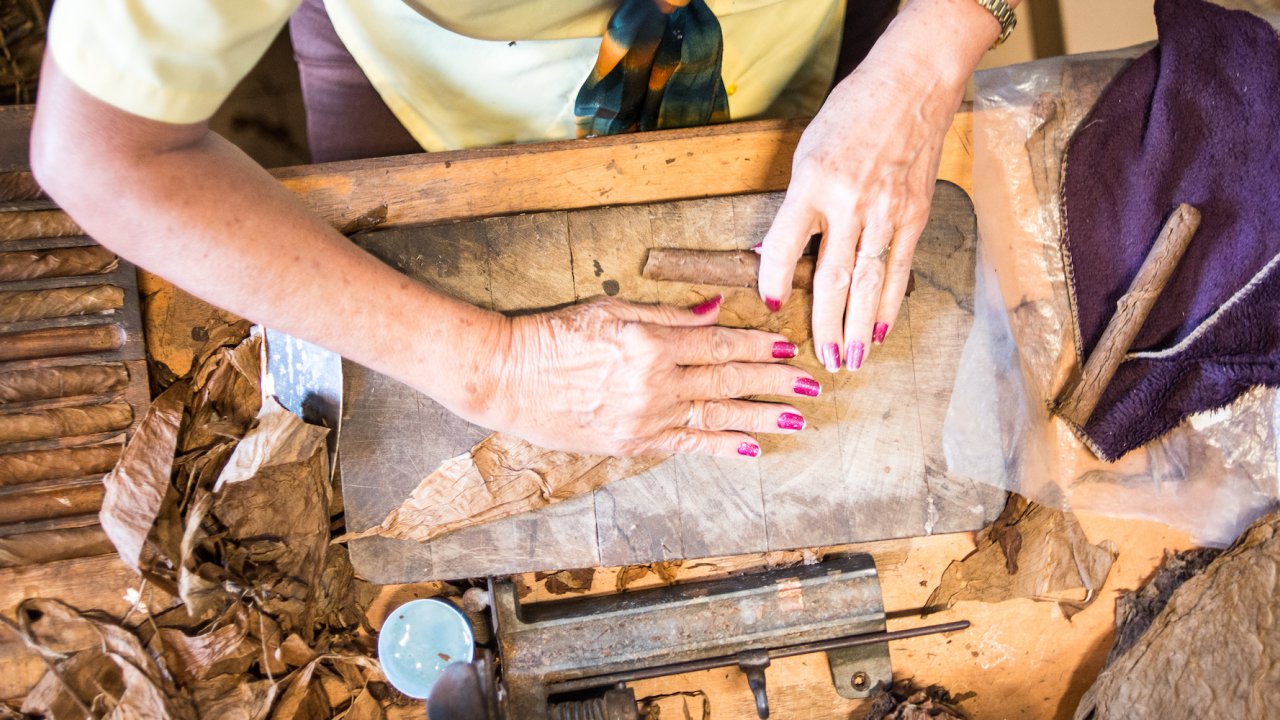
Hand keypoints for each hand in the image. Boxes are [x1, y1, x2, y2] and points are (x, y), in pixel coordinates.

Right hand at [477, 296, 819, 457]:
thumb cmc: (552, 336)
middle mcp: (656, 382)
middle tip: (812, 383)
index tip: (789, 346)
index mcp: (652, 343)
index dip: (759, 345)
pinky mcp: (632, 442)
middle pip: (729, 379)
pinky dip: (723, 446)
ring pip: (717, 415)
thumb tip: (715, 311)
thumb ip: (668, 314)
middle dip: (775, 380)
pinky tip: (754, 445)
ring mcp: (646, 417)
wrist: (505, 376)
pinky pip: (688, 445)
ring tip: (799, 417)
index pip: (721, 343)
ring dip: (762, 415)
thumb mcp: (611, 309)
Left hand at [756, 5, 970, 371]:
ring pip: (867, 284)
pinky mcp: (914, 215)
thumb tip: (775, 253)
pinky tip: (879, 331)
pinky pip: (898, 270)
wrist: (912, 85)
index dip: (773, 280)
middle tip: (820, 360)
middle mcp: (850, 203)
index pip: (784, 246)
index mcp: (813, 183)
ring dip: (857, 329)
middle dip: (824, 326)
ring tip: (848, 359)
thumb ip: (795, 206)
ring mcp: (886, 212)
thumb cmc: (851, 115)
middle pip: (831, 280)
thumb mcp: (807, 153)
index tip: (770, 305)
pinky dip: (888, 305)